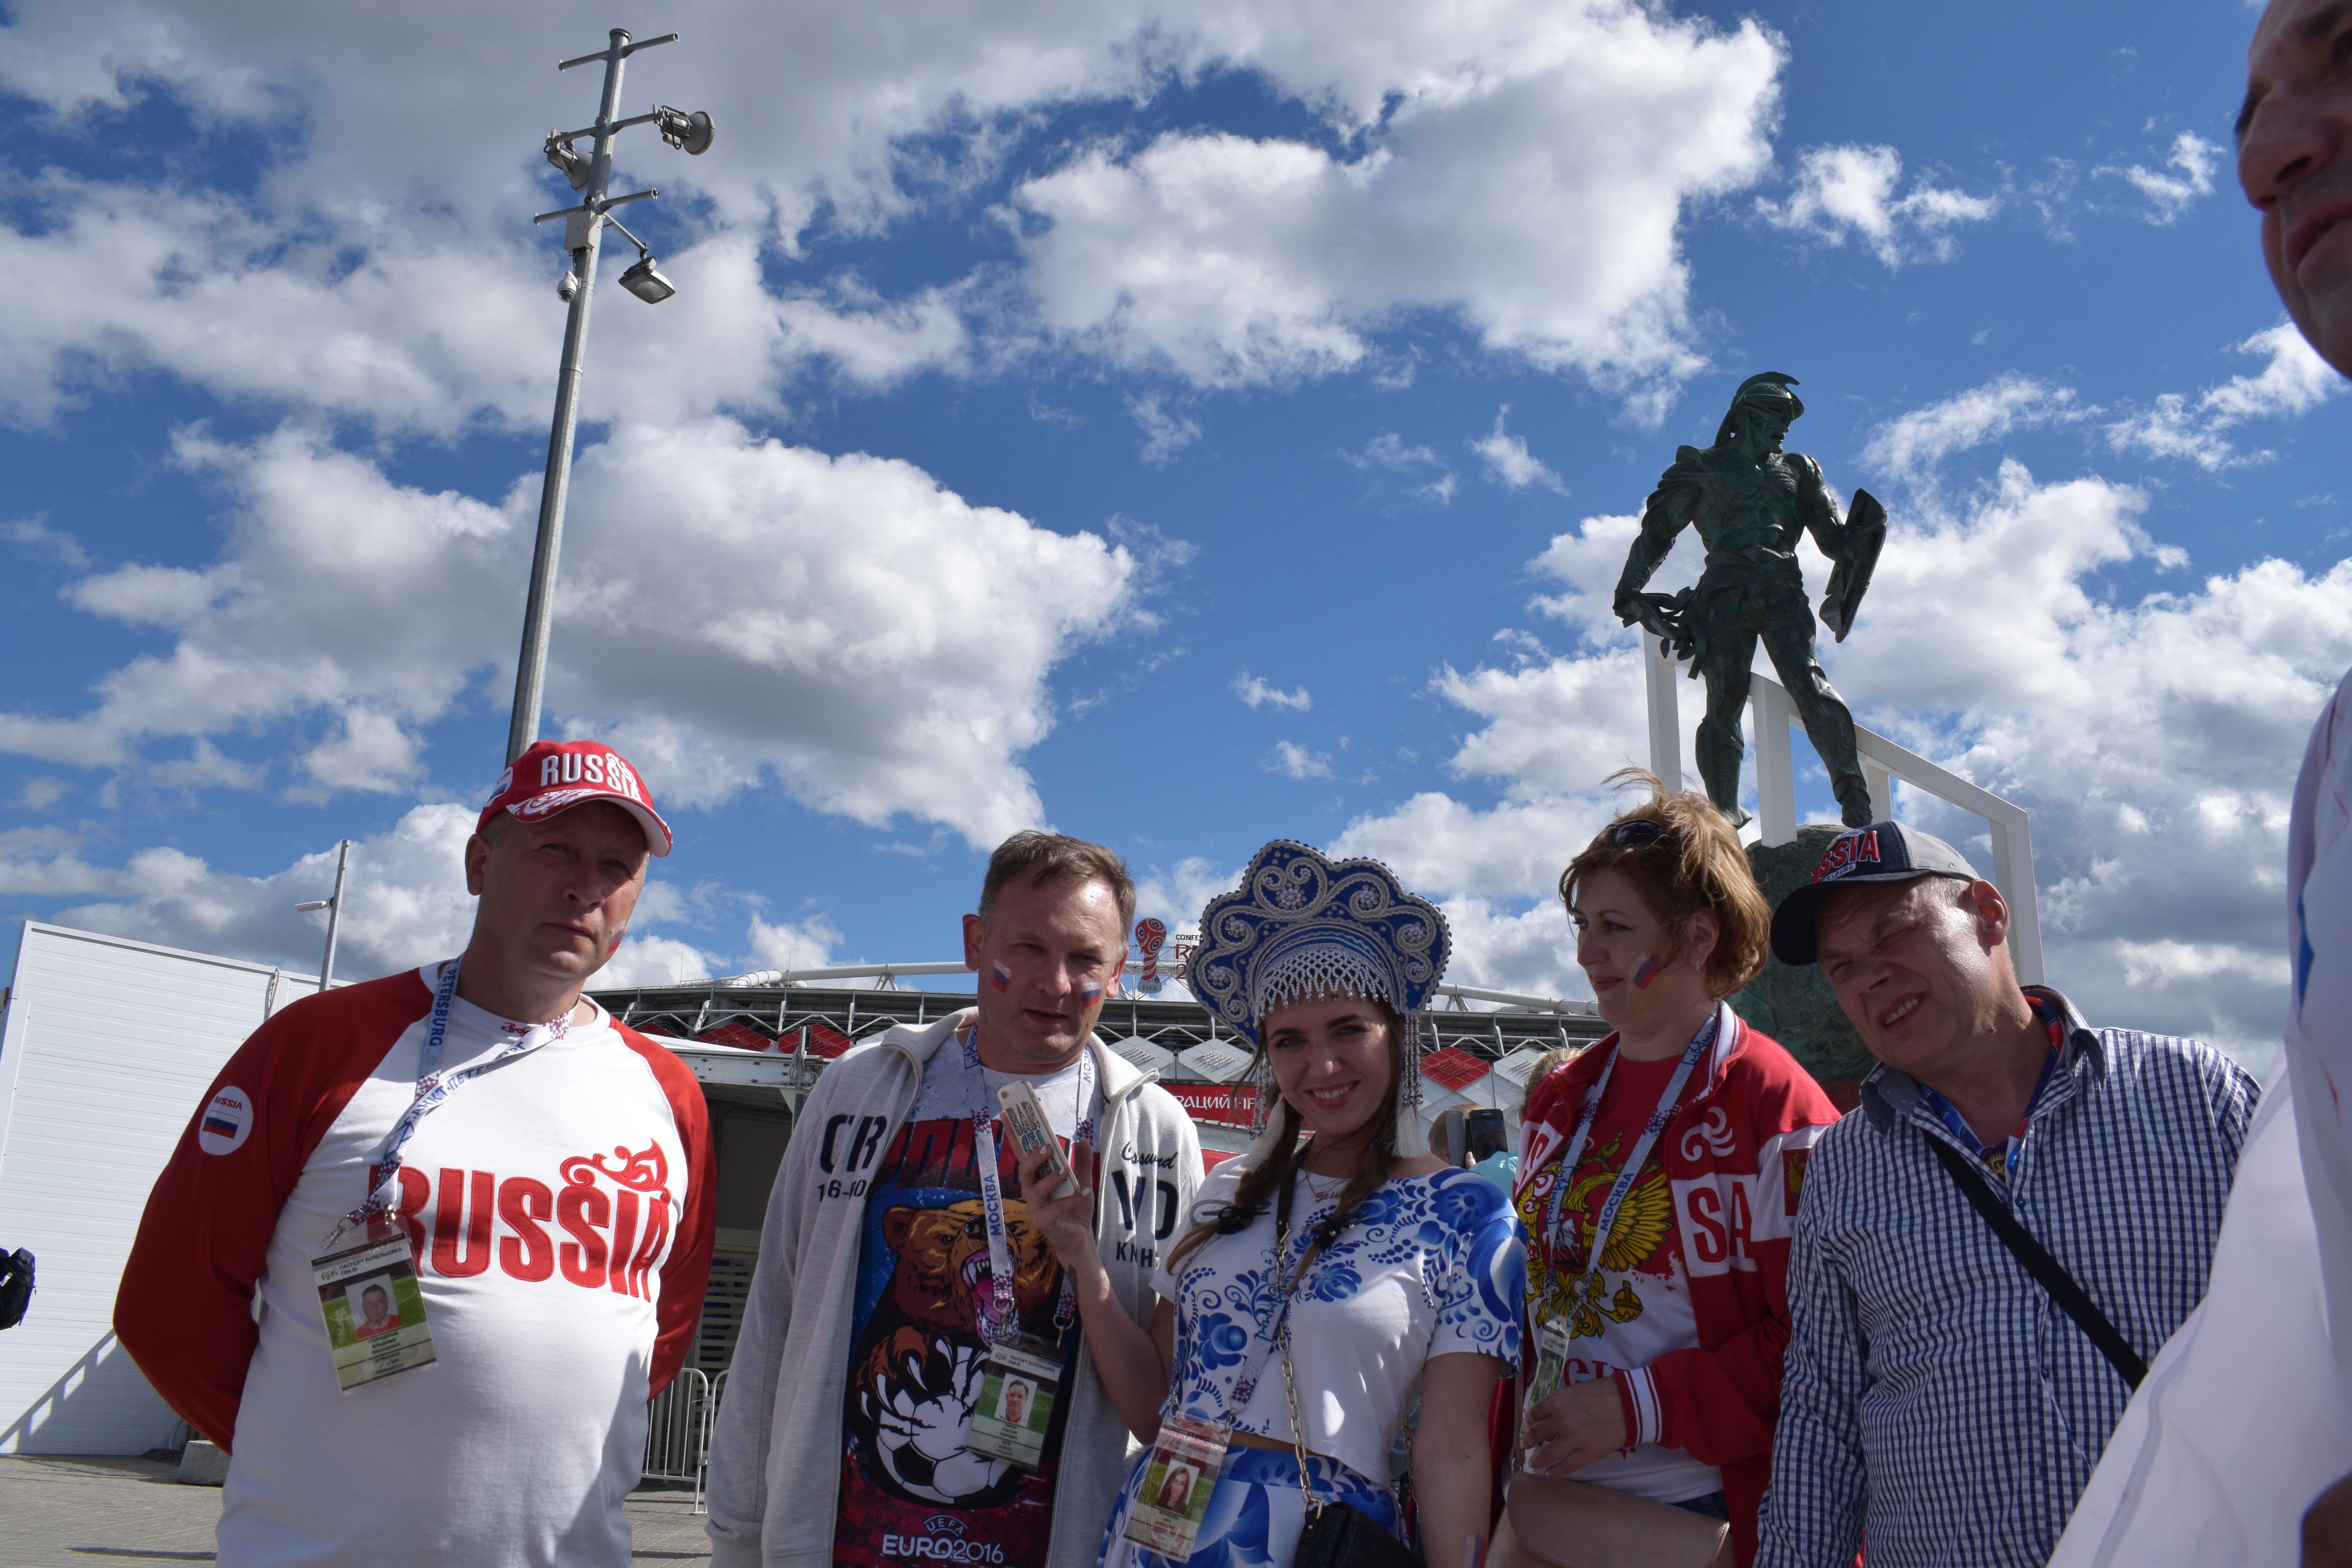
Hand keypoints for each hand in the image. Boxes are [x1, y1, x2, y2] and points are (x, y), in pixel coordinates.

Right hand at [1016, 1138, 1098, 1266]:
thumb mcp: (1081, 1180)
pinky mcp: (1044, 1222)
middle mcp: (1031, 1191)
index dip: (1013, 1135)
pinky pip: (1056, 1208)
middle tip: (1049, 1148)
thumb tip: (1082, 1139)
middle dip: (1034, 1158)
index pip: (1022, 1154)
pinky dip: (1072, 1199)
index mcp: (1036, 1178)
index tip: (1008, 1115)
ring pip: (1036, 1189)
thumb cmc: (1074, 1208)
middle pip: (1024, 1171)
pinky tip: (1085, 1192)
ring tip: (1066, 1170)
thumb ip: (1081, 1162)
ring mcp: (1035, 1208)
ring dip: (1051, 1178)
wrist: (1079, 1237)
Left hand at [1520, 1376, 1628, 1476]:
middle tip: (1525, 1444)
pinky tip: (1549, 1474)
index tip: (1528, 1424)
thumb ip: (1561, 1401)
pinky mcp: (1588, 1453)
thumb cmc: (1604, 1392)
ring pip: (1548, 1453)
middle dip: (1528, 1439)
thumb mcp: (1576, 1389)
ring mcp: (1574, 1439)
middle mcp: (1562, 1420)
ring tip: (1533, 1462)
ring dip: (1537, 1459)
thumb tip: (1548, 1412)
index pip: (1535, 1412)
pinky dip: (1555, 1472)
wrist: (1630, 1404)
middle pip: (1537, 1432)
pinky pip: (1567, 1466)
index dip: (1529, 1419)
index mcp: (1558, 1401)